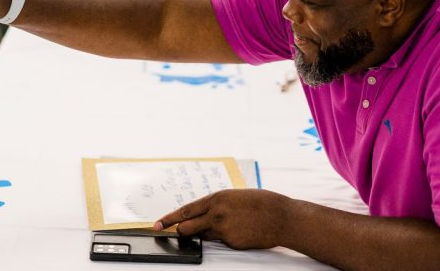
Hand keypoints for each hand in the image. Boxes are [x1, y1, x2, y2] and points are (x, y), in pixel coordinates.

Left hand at [154, 189, 291, 249]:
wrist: (281, 217)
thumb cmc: (261, 203)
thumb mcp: (234, 196)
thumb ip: (217, 204)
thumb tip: (204, 213)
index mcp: (216, 199)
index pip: (185, 211)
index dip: (169, 218)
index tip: (157, 223)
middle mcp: (216, 214)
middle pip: (187, 227)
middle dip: (179, 230)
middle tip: (173, 232)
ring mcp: (223, 230)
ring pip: (203, 235)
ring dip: (205, 233)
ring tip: (223, 227)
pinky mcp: (232, 242)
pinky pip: (221, 241)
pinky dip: (226, 238)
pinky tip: (240, 231)